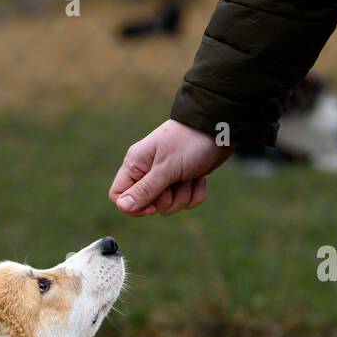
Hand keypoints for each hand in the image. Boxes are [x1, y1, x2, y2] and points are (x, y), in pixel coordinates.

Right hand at [108, 119, 232, 216]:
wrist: (218, 128)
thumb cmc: (188, 142)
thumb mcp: (166, 168)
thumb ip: (145, 190)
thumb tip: (123, 207)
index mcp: (135, 164)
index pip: (118, 195)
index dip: (133, 206)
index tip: (152, 206)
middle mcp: (147, 172)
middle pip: (147, 205)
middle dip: (167, 199)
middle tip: (177, 181)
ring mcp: (165, 177)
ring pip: (169, 205)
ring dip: (184, 194)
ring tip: (190, 174)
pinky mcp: (183, 180)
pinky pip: (186, 201)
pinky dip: (196, 192)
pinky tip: (200, 176)